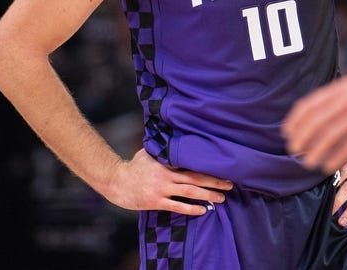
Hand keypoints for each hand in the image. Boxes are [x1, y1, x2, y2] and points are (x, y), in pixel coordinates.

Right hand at [105, 149, 232, 214]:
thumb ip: (165, 149)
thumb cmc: (134, 166)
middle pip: (196, 178)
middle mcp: (167, 175)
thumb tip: (178, 135)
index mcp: (167, 162)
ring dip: (207, 195)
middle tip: (231, 184)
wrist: (116, 181)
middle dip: (215, 181)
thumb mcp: (150, 152)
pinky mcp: (156, 202)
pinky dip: (191, 208)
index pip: (192, 163)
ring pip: (190, 192)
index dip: (209, 166)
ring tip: (222, 198)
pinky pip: (177, 206)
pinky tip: (203, 210)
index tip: (225, 166)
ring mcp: (161, 189)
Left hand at [283, 68, 346, 173]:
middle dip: (300, 137)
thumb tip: (316, 107)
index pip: (310, 105)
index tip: (286, 132)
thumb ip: (338, 93)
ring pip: (329, 136)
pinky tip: (327, 166)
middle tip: (292, 149)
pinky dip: (334, 157)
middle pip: (316, 121)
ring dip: (314, 151)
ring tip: (306, 162)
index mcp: (342, 87)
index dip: (295, 120)